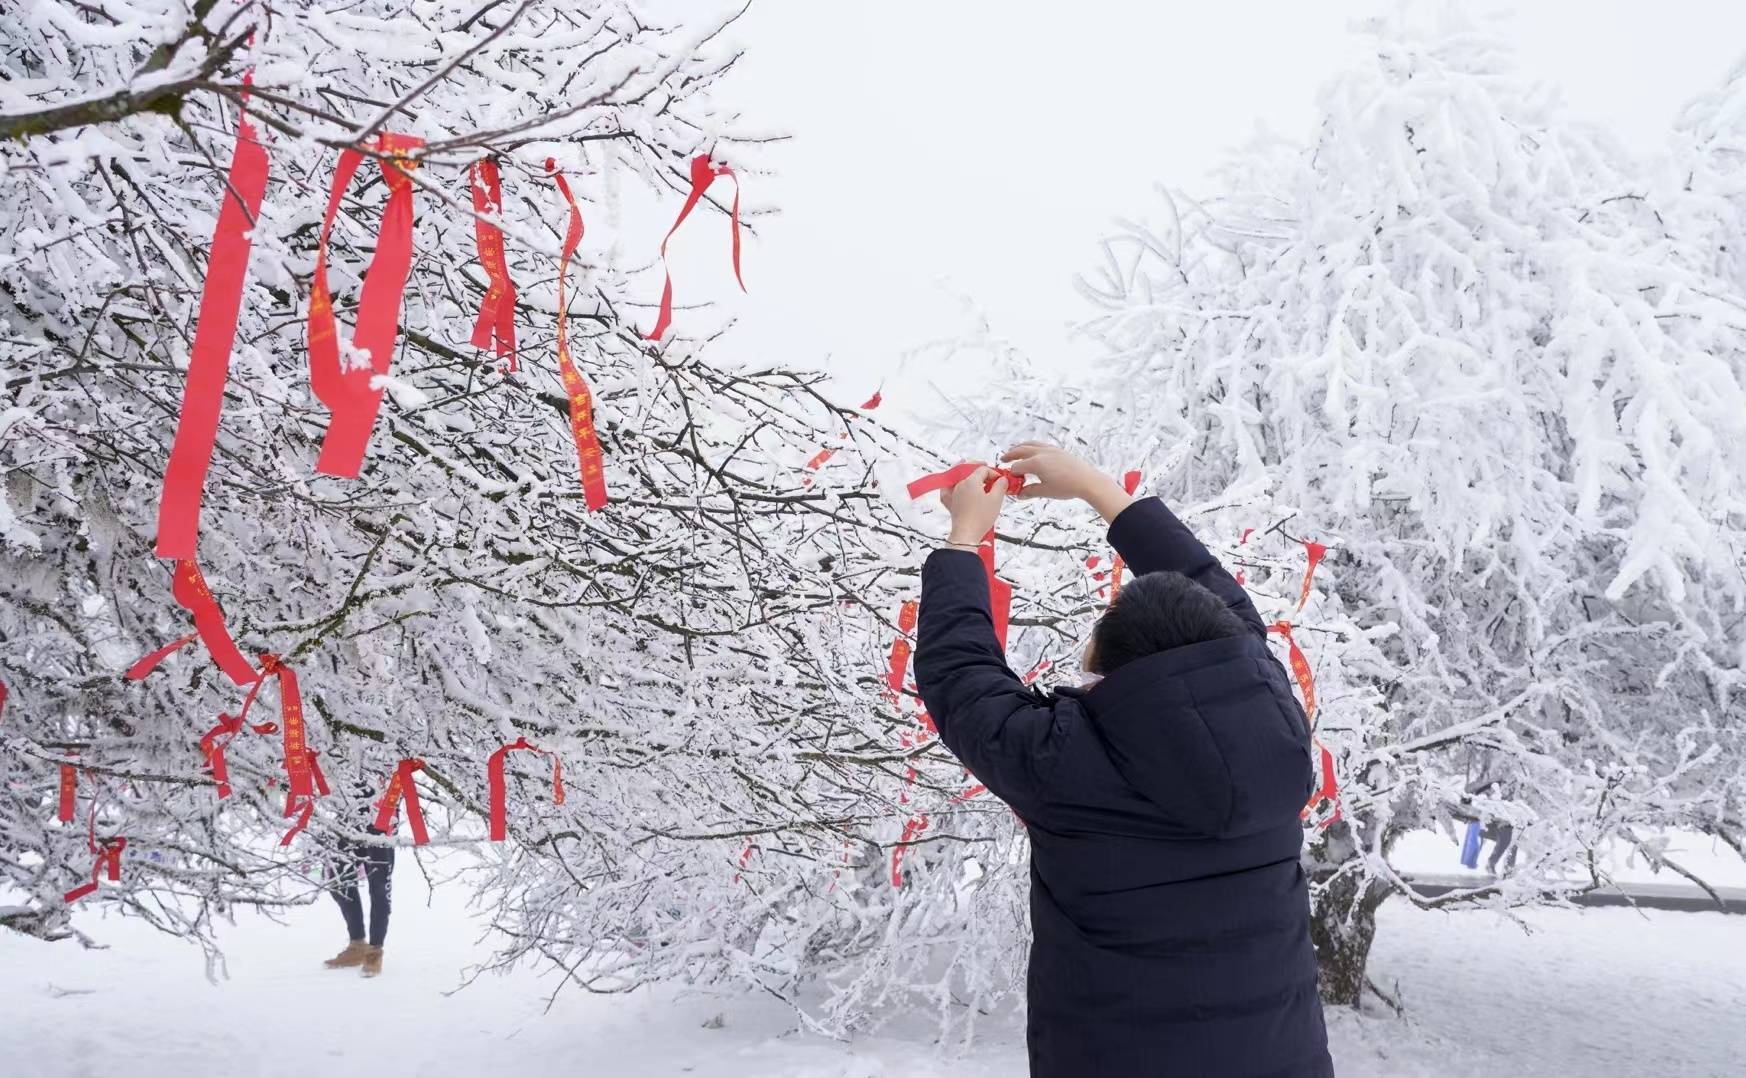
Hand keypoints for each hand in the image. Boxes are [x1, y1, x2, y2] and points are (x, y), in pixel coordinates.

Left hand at [941, 465, 1008, 544]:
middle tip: (990, 477)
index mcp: (971, 481)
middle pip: (970, 471)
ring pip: (959, 477)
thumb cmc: (980, 518)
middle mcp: (960, 484)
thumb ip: (1000, 486)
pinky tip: (955, 483)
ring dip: (969, 475)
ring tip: (976, 478)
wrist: (967, 533)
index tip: (999, 481)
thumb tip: (1002, 479)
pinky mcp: (950, 502)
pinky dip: (952, 483)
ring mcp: (953, 492)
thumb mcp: (996, 499)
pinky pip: (948, 488)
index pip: (983, 469)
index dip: (993, 473)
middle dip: (981, 472)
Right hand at [1002, 442, 1134, 521]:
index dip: (1012, 475)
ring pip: (1030, 444)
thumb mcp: (1045, 492)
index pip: (1017, 467)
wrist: (1087, 481)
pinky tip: (1032, 452)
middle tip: (1003, 460)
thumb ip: (1030, 491)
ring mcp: (1050, 450)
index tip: (1010, 481)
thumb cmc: (1067, 487)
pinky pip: (1040, 444)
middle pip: (1020, 451)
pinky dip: (1032, 446)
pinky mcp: (1058, 450)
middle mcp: (1041, 453)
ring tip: (1014, 451)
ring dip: (1020, 447)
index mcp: (1036, 463)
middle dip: (1010, 455)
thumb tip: (1020, 494)